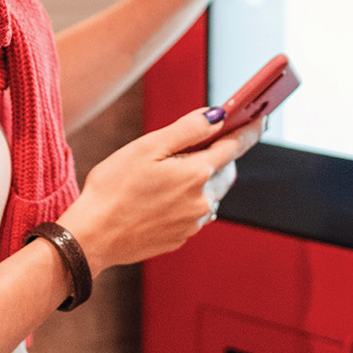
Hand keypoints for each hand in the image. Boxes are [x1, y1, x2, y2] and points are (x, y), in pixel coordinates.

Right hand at [57, 106, 264, 271]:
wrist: (92, 237)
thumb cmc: (113, 188)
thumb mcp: (148, 147)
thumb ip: (188, 129)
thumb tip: (218, 115)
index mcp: (197, 173)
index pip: (234, 146)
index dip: (248, 129)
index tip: (261, 117)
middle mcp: (203, 201)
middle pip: (223, 170)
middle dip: (217, 155)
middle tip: (195, 143)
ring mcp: (193, 223)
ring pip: (210, 193)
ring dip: (201, 179)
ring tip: (167, 173)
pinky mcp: (181, 238)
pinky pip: (195, 212)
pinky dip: (187, 199)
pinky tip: (160, 197)